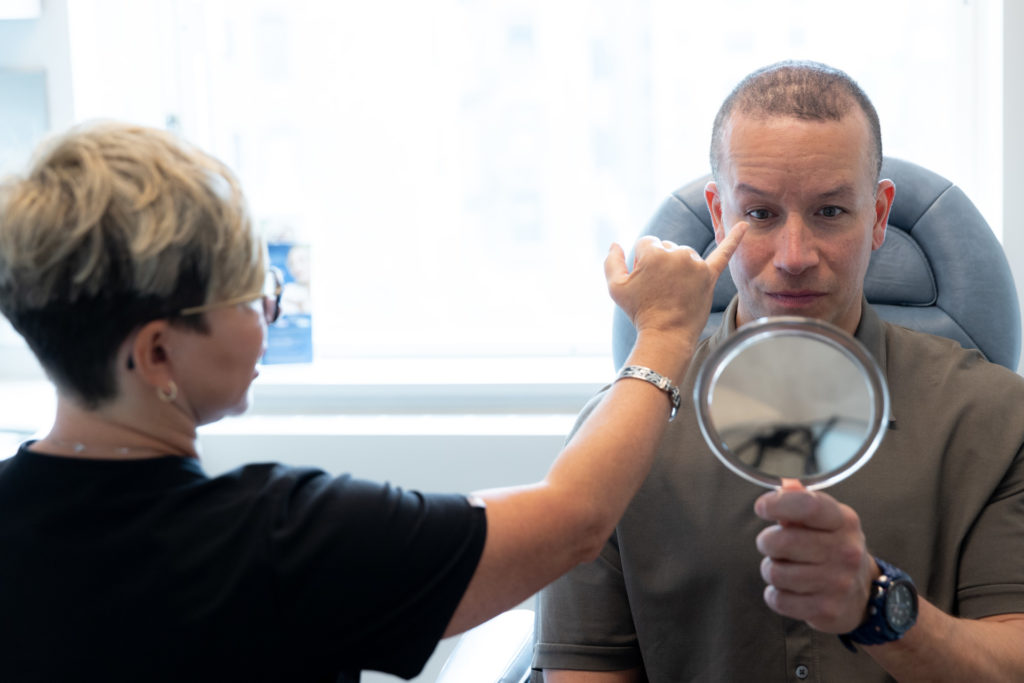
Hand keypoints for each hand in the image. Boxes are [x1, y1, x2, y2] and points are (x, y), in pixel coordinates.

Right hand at [604, 223, 746, 340]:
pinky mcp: (710, 276)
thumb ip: (611, 261)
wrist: (666, 336)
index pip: (645, 243)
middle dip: (660, 263)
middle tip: (658, 289)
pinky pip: (724, 253)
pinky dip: (735, 239)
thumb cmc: (640, 312)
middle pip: (666, 247)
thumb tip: (615, 244)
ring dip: (678, 266)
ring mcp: (696, 264)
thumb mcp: (615, 288)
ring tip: (674, 291)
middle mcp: (678, 253)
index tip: (643, 280)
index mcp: (655, 252)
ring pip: (684, 254)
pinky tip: (744, 226)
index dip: (640, 262)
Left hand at [754, 479, 877, 633]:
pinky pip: (779, 600)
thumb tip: (784, 485)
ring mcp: (838, 583)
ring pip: (775, 573)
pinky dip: (775, 595)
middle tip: (773, 545)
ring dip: (772, 570)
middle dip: (767, 542)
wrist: (864, 595)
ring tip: (785, 568)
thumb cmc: (834, 548)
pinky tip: (789, 590)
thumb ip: (801, 500)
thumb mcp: (826, 520)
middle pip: (782, 541)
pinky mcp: (828, 610)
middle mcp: (845, 551)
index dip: (778, 504)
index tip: (762, 507)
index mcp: (843, 521)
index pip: (808, 506)